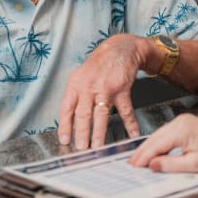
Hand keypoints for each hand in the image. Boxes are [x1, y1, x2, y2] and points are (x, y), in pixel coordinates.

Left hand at [58, 34, 144, 149]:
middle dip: (81, 133)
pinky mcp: (122, 89)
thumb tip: (70, 121)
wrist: (120, 48)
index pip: (66, 107)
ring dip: (99, 132)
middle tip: (81, 149)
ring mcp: (105, 88)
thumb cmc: (99, 65)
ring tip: (98, 147)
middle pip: (83, 114)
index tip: (64, 140)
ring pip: (101, 114)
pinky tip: (132, 134)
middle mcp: (88, 86)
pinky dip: (130, 124)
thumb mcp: (81, 76)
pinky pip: (125, 110)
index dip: (64, 125)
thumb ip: (76, 96)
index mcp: (75, 84)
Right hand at [128, 113, 197, 171]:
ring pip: (158, 134)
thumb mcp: (195, 164)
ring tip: (138, 159)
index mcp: (181, 130)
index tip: (135, 166)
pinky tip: (153, 150)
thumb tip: (153, 165)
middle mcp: (179, 122)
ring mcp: (182, 121)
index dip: (144, 156)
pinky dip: (157, 142)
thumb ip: (171, 164)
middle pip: (154, 138)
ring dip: (148, 147)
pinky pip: (166, 133)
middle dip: (142, 151)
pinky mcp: (184, 123)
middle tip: (131, 164)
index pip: (156, 144)